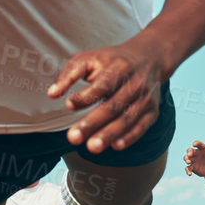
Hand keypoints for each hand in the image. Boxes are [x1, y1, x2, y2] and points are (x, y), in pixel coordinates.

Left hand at [48, 40, 166, 153]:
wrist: (149, 57)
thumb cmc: (111, 60)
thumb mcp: (89, 58)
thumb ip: (69, 74)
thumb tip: (52, 94)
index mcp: (118, 67)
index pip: (103, 84)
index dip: (86, 96)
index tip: (69, 105)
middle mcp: (134, 83)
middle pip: (113, 105)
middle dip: (93, 123)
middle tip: (73, 137)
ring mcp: (145, 98)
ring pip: (126, 118)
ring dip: (109, 134)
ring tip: (92, 147)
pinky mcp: (152, 111)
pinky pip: (141, 126)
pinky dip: (130, 137)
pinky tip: (116, 146)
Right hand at [184, 138, 204, 176]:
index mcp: (203, 148)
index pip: (198, 144)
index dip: (196, 143)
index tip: (195, 144)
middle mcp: (197, 153)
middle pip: (190, 150)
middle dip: (189, 152)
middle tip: (190, 155)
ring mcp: (194, 160)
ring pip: (187, 158)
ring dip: (186, 160)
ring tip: (189, 162)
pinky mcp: (193, 167)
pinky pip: (188, 168)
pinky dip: (187, 170)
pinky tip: (190, 174)